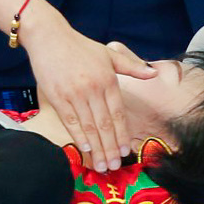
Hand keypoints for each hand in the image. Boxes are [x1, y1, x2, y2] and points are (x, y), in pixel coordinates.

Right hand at [17, 1, 154, 163]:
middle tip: (115, 166)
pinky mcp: (57, 97)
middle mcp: (93, 89)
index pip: (118, 114)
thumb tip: (153, 73)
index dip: (122, 134)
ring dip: (97, 148)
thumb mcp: (109, 54)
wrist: (49, 36)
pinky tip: (85, 149)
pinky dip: (78, 136)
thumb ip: (132, 66)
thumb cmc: (79, 46)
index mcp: (108, 80)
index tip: (126, 151)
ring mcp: (74, 94)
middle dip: (111, 148)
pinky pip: (70, 121)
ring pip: (89, 127)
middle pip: (104, 125)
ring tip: (102, 165)